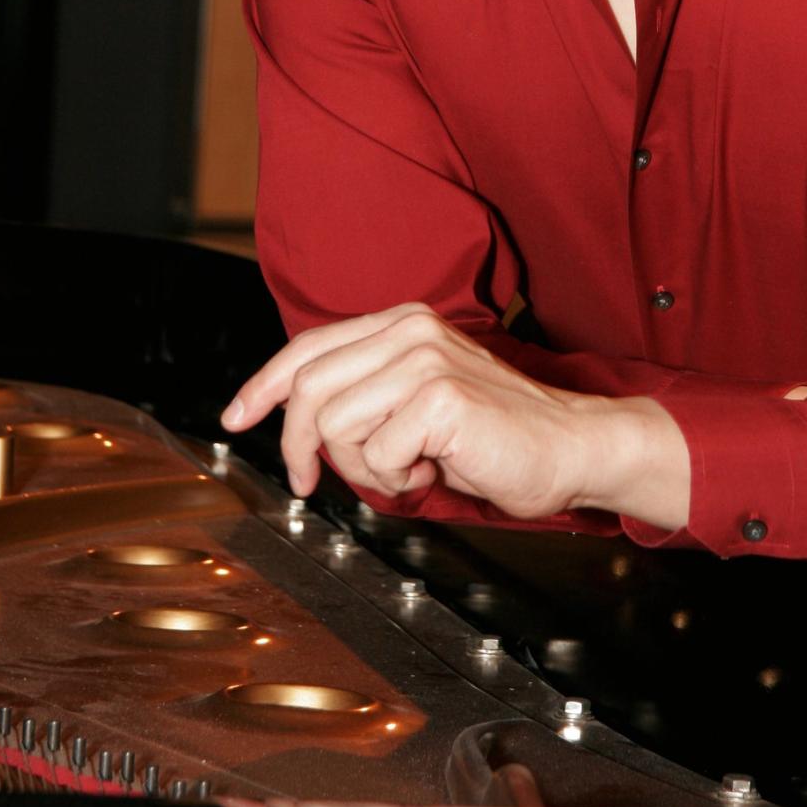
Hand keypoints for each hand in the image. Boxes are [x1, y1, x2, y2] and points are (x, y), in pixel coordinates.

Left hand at [221, 304, 688, 526]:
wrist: (571, 448)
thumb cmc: (496, 437)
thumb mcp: (417, 405)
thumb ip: (366, 398)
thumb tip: (299, 427)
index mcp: (400, 324)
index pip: (308, 348)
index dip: (262, 385)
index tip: (236, 418)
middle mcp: (409, 329)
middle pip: (308, 390)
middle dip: (297, 446)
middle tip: (308, 483)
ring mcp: (424, 358)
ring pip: (334, 426)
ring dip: (364, 468)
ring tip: (410, 467)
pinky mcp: (440, 396)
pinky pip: (376, 454)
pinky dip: (396, 479)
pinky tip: (435, 468)